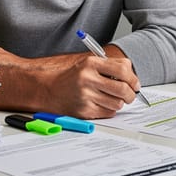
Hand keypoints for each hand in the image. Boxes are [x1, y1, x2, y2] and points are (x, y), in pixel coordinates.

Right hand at [0, 42, 140, 118]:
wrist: (40, 87)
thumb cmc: (62, 74)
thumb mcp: (84, 62)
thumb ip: (106, 66)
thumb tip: (130, 76)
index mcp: (90, 63)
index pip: (123, 69)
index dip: (133, 78)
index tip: (135, 83)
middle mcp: (88, 79)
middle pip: (123, 89)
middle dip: (131, 94)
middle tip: (130, 95)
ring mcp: (85, 96)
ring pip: (116, 104)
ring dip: (118, 103)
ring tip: (111, 99)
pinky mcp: (82, 111)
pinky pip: (106, 113)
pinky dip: (107, 110)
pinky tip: (100, 104)